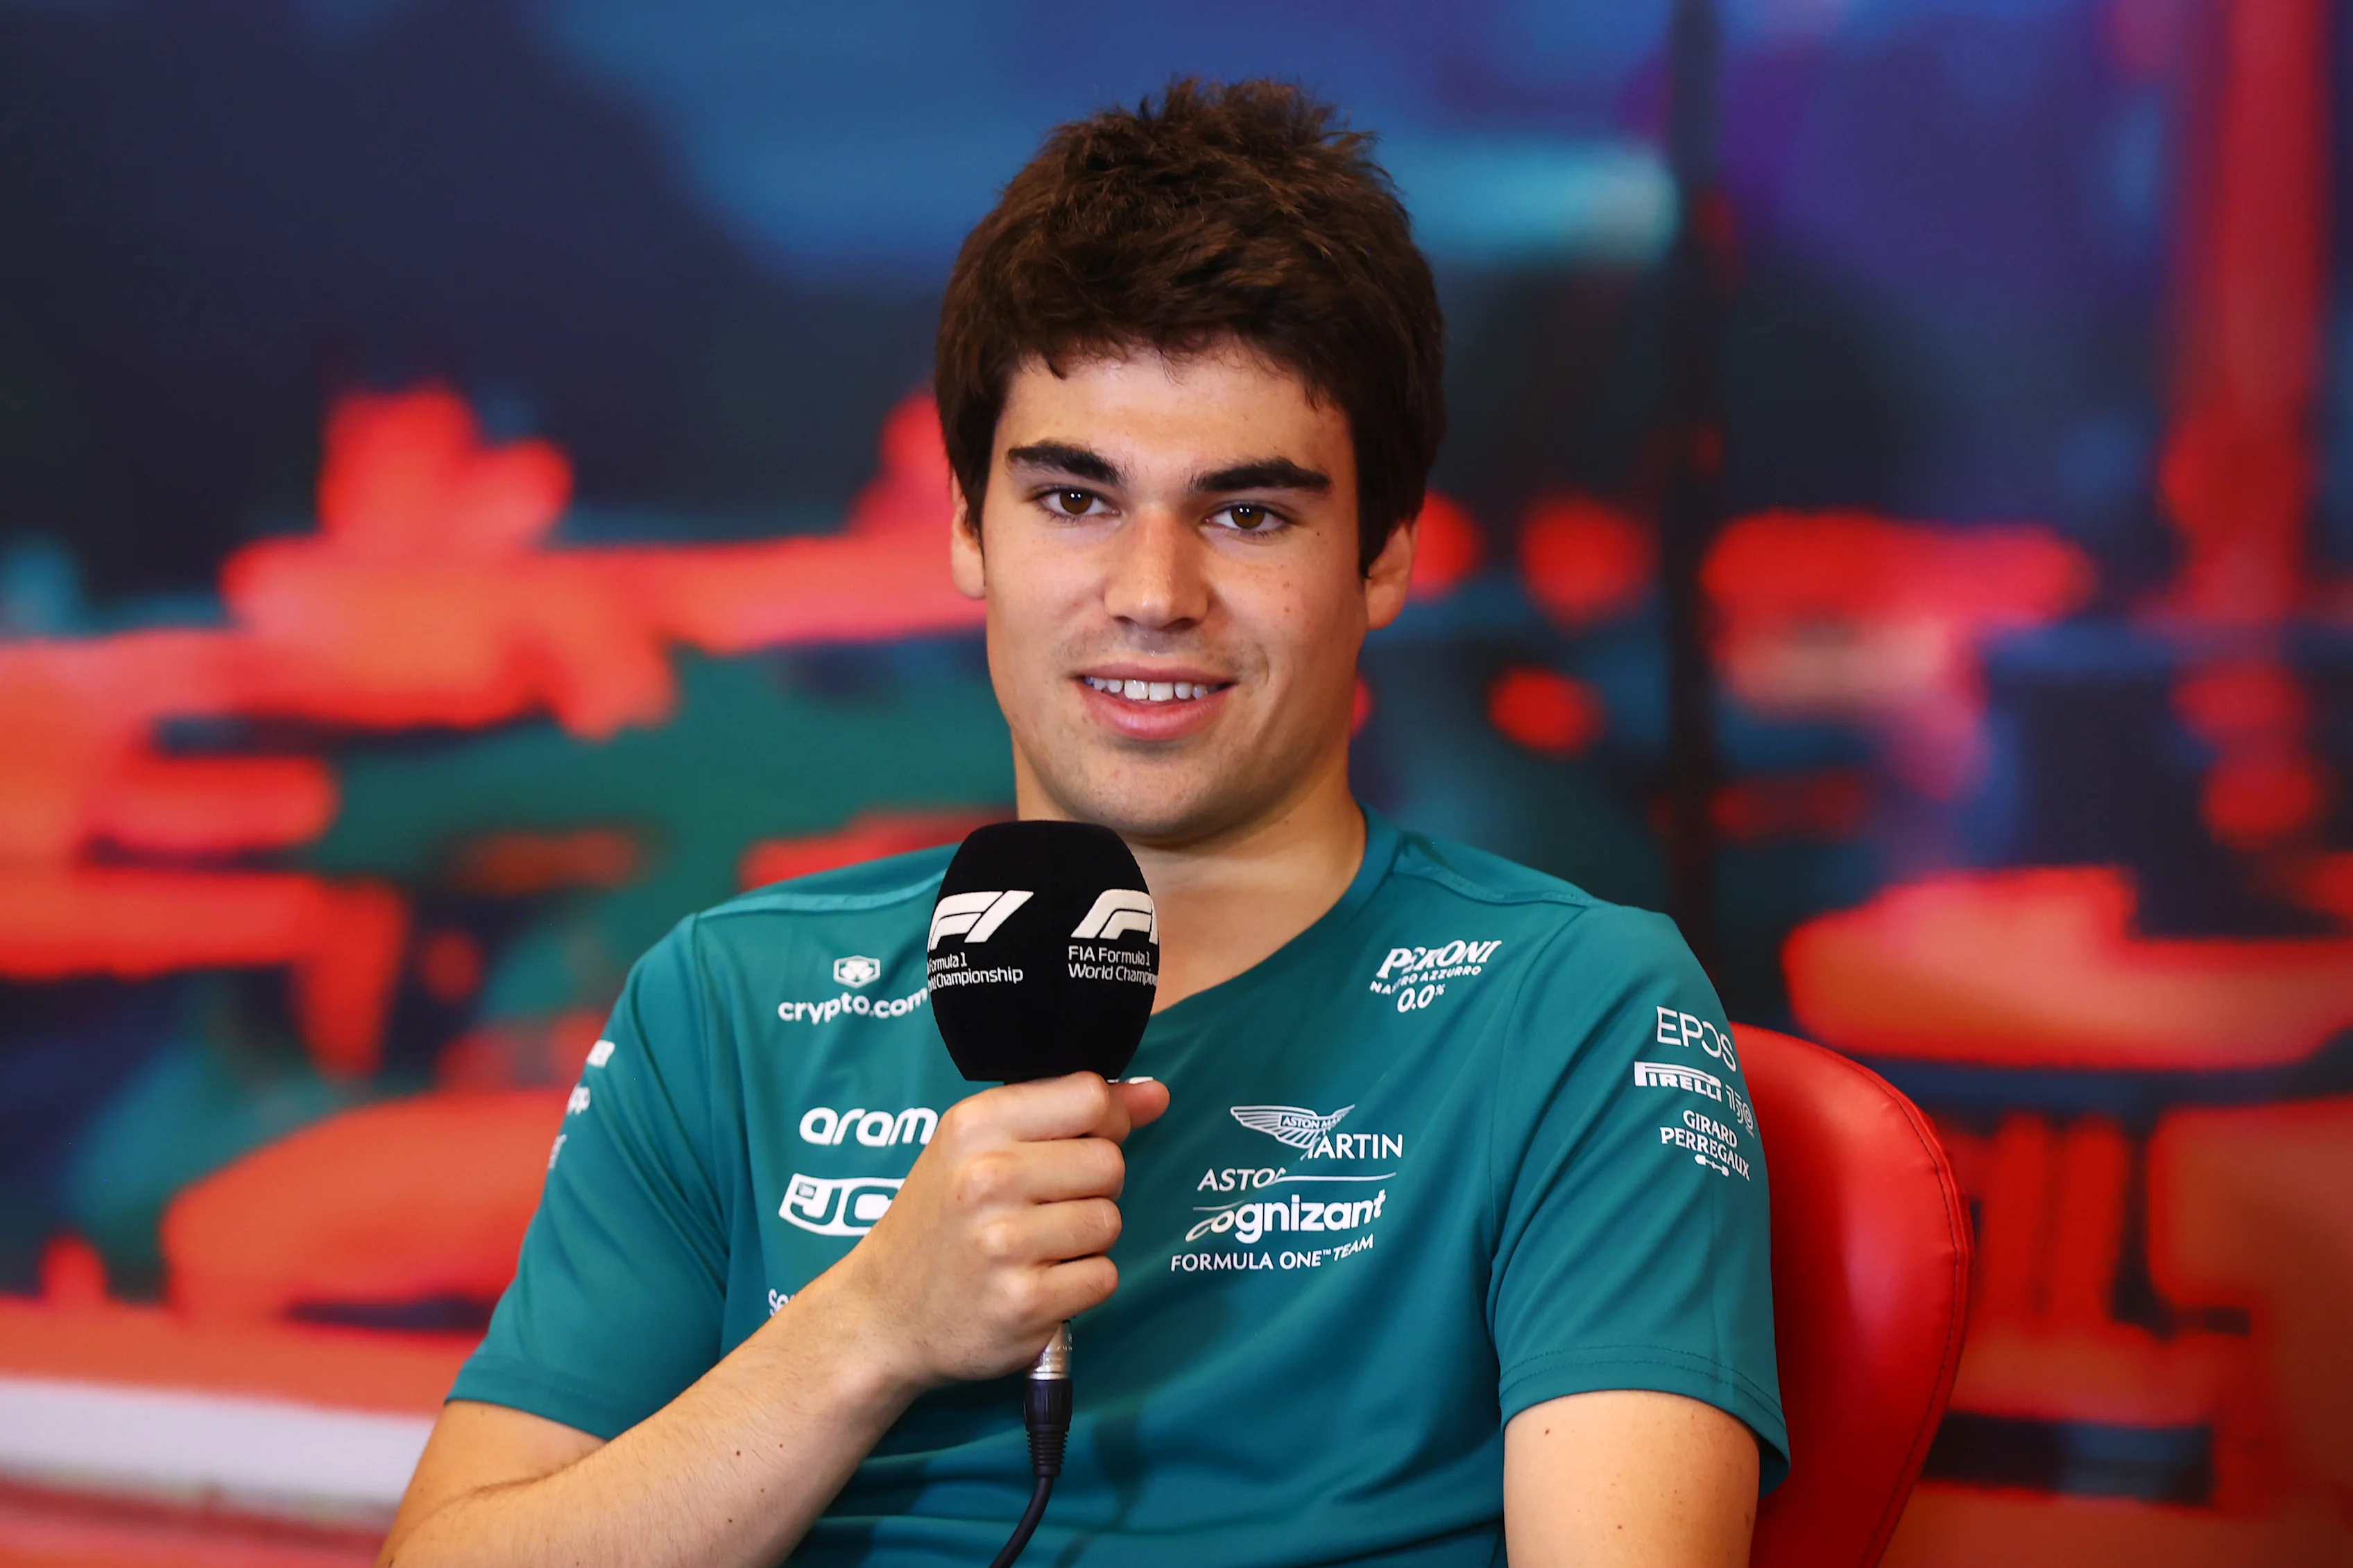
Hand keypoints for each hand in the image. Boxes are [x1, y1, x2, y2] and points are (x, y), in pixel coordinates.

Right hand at [793, 1073, 1168, 1394]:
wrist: (883, 1316)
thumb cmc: (941, 1220)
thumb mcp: (978, 1147)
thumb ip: (1065, 1112)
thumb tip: (1154, 1095)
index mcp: (974, 1125)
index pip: (1088, 1095)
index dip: (1105, 1120)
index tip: (1085, 1141)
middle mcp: (986, 1178)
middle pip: (1109, 1162)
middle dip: (1093, 1186)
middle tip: (1044, 1207)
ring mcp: (1003, 1243)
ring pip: (1109, 1221)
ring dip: (1086, 1240)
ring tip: (1035, 1248)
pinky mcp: (1024, 1302)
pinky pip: (1103, 1277)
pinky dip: (1081, 1285)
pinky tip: (1037, 1283)